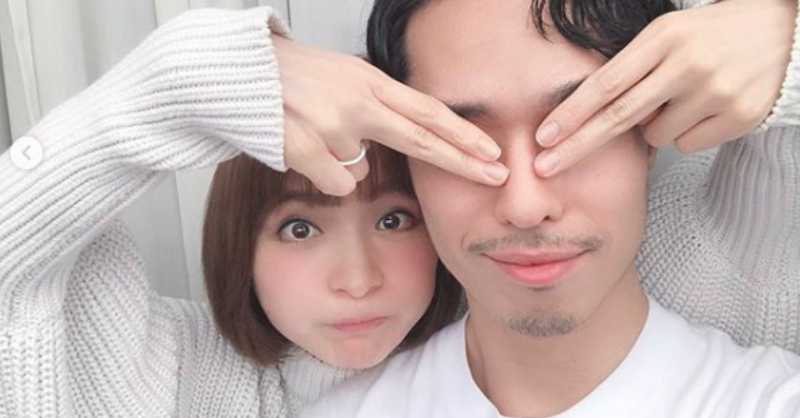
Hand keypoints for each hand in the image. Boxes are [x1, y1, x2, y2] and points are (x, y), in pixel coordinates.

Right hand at [273, 36, 508, 195]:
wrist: (236, 71)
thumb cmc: (292, 77)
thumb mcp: (343, 76)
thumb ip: (377, 104)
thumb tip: (402, 144)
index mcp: (369, 81)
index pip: (427, 110)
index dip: (463, 133)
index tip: (492, 150)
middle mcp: (358, 102)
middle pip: (421, 139)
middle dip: (463, 161)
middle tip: (498, 176)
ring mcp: (332, 126)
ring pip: (359, 170)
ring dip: (340, 161)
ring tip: (310, 131)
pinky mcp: (306, 148)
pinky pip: (335, 183)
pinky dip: (321, 174)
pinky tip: (299, 147)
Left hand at [533, 0, 796, 176]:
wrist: (781, 30)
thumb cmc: (707, 36)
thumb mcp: (665, 36)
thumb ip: (631, 71)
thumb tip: (590, 119)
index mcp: (664, 37)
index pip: (606, 83)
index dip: (571, 113)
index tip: (542, 137)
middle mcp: (688, 64)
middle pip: (619, 117)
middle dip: (577, 145)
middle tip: (543, 167)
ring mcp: (716, 91)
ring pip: (655, 137)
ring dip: (654, 127)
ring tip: (681, 98)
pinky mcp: (739, 116)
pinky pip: (686, 145)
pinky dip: (686, 134)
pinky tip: (705, 108)